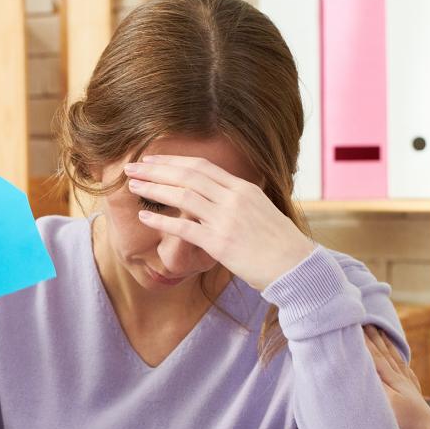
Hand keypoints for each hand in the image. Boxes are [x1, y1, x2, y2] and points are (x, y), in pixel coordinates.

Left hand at [125, 155, 316, 290]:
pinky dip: (162, 220)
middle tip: (132, 168)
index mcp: (244, 188)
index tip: (153, 160)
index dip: (174, 161)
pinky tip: (145, 217)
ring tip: (133, 187)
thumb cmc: (280, 245)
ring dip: (154, 189)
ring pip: (183, 195)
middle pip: (188, 175)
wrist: (297, 267)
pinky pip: (184, 227)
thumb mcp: (262, 211)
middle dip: (156, 170)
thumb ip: (241, 201)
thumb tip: (222, 196)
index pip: (202, 166)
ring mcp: (227, 219)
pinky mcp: (220, 242)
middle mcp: (234, 198)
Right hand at [364, 327, 429, 428]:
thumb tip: (365, 367)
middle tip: (366, 321)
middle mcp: (400, 376)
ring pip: (394, 357)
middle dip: (374, 336)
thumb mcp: (387, 404)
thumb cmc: (405, 421)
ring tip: (380, 331)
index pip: (375, 356)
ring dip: (385, 343)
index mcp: (392, 379)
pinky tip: (398, 355)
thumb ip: (376, 385)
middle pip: (385, 352)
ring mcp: (407, 382)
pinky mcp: (411, 389)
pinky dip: (398, 357)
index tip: (356, 326)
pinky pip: (404, 367)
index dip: (365, 342)